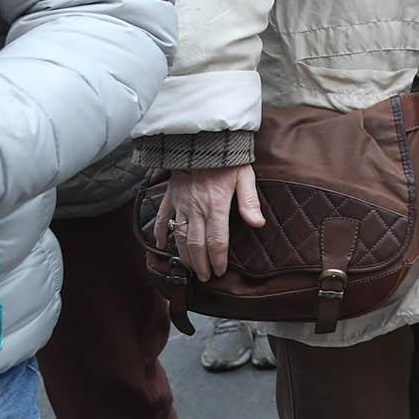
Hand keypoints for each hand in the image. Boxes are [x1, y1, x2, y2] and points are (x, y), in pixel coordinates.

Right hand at [153, 164, 264, 280]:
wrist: (202, 140)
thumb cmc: (227, 160)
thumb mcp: (245, 177)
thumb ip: (249, 202)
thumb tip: (258, 224)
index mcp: (216, 206)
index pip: (216, 241)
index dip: (217, 259)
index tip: (219, 271)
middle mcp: (196, 209)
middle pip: (196, 244)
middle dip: (199, 264)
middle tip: (204, 278)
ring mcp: (180, 204)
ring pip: (178, 236)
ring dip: (183, 255)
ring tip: (189, 268)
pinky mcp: (170, 196)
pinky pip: (162, 218)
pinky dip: (160, 233)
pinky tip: (161, 244)